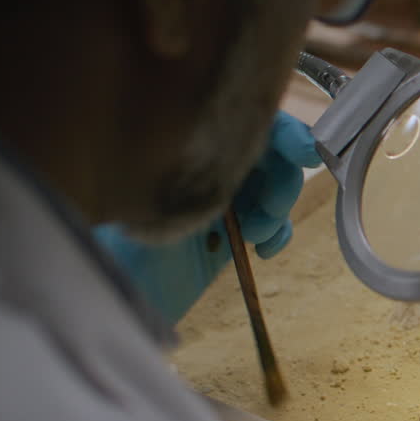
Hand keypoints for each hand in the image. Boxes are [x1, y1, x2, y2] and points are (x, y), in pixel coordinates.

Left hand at [96, 112, 320, 324]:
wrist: (115, 298)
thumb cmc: (119, 249)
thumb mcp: (150, 203)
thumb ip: (191, 172)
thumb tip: (238, 149)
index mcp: (182, 146)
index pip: (242, 122)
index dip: (282, 131)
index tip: (304, 152)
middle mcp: (202, 164)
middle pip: (268, 153)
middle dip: (280, 180)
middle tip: (267, 209)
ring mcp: (218, 199)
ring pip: (273, 187)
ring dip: (277, 210)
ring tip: (256, 236)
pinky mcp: (230, 232)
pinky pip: (272, 223)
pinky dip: (278, 233)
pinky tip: (263, 250)